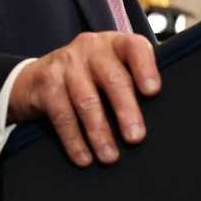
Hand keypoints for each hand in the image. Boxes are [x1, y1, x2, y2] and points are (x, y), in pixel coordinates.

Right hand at [8, 31, 159, 166]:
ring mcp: (66, 63)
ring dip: (100, 132)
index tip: (153, 92)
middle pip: (113, 78)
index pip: (134, 47)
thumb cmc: (89, 76)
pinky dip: (74, 140)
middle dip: (126, 110)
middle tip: (136, 137)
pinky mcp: (46, 82)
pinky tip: (84, 157)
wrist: (37, 77)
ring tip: (110, 156)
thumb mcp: (110, 68)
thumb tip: (162, 112)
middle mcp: (91, 47)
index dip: (145, 67)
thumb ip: (133, 79)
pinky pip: (63, 115)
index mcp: (114, 43)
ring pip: (87, 100)